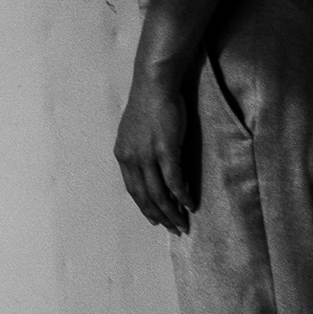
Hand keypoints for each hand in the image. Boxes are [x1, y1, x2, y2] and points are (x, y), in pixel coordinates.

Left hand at [115, 66, 201, 234]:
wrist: (155, 83)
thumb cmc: (149, 104)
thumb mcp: (137, 132)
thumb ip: (141, 152)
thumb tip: (153, 170)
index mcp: (122, 154)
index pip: (132, 189)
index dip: (144, 207)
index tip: (154, 219)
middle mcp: (132, 158)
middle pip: (144, 196)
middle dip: (159, 216)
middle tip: (172, 229)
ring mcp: (148, 155)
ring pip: (160, 193)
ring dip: (172, 212)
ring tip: (183, 224)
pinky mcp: (166, 151)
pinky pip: (174, 181)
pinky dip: (182, 196)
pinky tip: (190, 205)